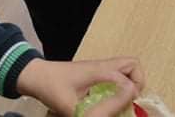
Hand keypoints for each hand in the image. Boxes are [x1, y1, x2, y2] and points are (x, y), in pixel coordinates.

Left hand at [16, 57, 143, 116]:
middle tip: (130, 100)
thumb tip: (120, 107)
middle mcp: (103, 66)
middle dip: (138, 81)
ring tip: (122, 101)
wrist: (36, 76)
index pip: (126, 79)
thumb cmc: (51, 89)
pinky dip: (120, 83)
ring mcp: (99, 67)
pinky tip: (109, 99)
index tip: (126, 109)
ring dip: (130, 81)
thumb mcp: (72, 107)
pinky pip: (116, 73)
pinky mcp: (95, 72)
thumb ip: (98, 111)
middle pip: (133, 64)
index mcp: (100, 71)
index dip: (130, 95)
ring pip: (126, 67)